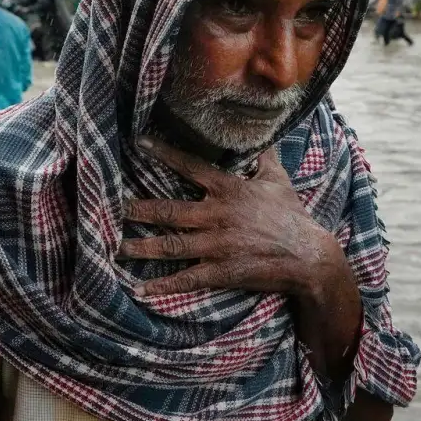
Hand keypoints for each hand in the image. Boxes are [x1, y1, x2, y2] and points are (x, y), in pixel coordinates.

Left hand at [120, 136, 349, 298]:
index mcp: (228, 190)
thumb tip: (263, 132)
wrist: (308, 257)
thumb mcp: (278, 181)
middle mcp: (217, 215)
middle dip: (138, 209)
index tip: (139, 143)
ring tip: (116, 247)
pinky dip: (162, 285)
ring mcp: (217, 245)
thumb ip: (264, 157)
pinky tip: (140, 289)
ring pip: (170, 245)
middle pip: (169, 210)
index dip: (164, 153)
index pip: (190, 166)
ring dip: (140, 247)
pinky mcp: (220, 272)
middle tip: (111, 207)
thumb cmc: (292, 216)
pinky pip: (186, 279)